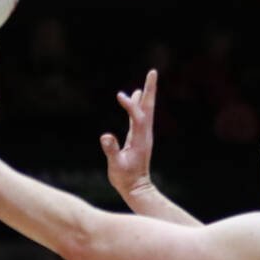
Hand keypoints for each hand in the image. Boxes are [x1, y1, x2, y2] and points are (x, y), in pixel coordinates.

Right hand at [100, 69, 159, 197]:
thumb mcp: (116, 166)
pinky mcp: (139, 137)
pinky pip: (140, 117)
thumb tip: (105, 136)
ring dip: (146, 95)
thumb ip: (112, 151)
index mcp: (140, 138)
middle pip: (148, 107)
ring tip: (147, 81)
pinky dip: (138, 105)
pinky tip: (135, 98)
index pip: (137, 115)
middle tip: (153, 72)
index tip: (120, 96)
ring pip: (146, 111)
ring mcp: (143, 135)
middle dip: (150, 89)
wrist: (136, 188)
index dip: (130, 104)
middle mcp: (145, 133)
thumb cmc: (125, 178)